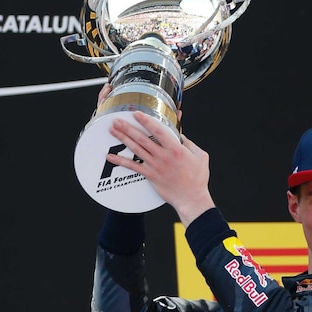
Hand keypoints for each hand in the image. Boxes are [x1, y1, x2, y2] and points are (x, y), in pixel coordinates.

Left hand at [107, 111, 214, 225]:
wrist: (191, 198)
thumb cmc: (197, 178)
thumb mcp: (200, 156)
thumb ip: (189, 143)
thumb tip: (180, 136)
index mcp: (176, 149)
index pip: (158, 130)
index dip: (146, 121)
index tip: (136, 113)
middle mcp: (163, 156)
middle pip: (142, 138)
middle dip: (128, 128)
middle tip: (116, 120)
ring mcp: (155, 166)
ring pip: (136, 149)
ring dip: (123, 139)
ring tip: (113, 131)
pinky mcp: (150, 175)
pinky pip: (132, 167)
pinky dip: (120, 161)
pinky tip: (110, 157)